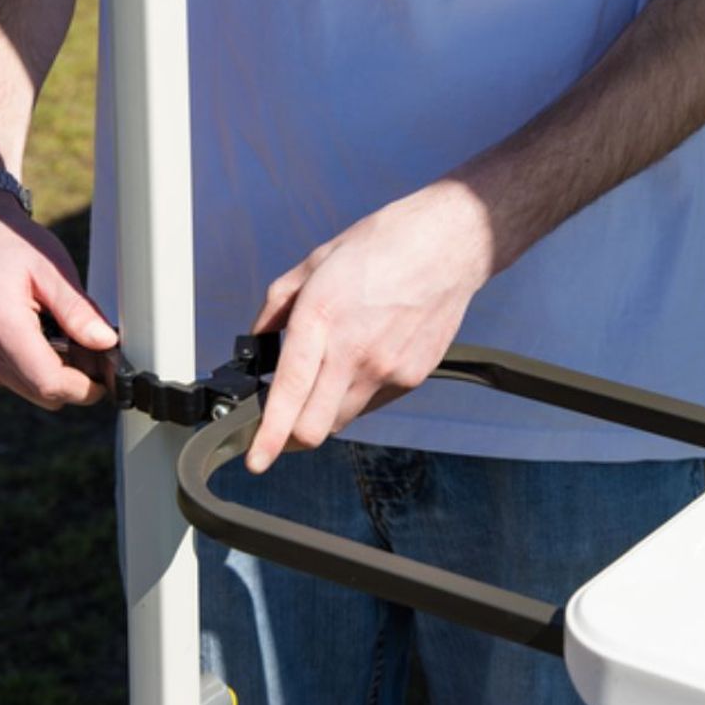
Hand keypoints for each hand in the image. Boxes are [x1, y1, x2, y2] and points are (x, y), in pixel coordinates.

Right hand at [0, 191, 117, 409]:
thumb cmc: (12, 245)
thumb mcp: (53, 269)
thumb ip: (78, 310)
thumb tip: (105, 343)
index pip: (47, 382)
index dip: (84, 387)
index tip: (106, 378)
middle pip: (40, 391)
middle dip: (72, 378)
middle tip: (88, 346)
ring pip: (28, 389)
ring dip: (51, 371)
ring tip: (54, 331)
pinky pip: (11, 381)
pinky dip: (30, 367)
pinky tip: (32, 336)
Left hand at [246, 183, 492, 472]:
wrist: (449, 244)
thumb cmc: (384, 245)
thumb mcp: (317, 261)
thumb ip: (279, 303)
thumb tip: (258, 336)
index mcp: (322, 319)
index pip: (289, 395)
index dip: (268, 437)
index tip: (255, 460)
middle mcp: (354, 352)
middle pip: (314, 429)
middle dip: (291, 438)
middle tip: (280, 427)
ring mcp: (387, 369)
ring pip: (342, 420)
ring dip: (323, 415)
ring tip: (328, 377)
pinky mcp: (413, 377)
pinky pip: (372, 403)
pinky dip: (357, 395)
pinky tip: (363, 361)